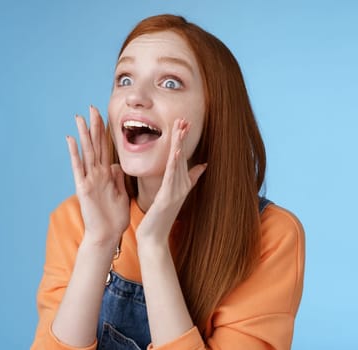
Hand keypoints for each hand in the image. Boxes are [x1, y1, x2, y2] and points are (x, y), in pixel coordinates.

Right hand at [66, 106, 129, 245]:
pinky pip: (79, 168)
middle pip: (96, 145)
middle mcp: (96, 174)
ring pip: (87, 153)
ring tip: (79, 117)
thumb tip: (117, 164)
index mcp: (107, 174)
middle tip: (92, 107)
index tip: (106, 116)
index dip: (106, 132)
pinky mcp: (84, 187)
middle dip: (95, 127)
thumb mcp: (120, 193)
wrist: (107, 235)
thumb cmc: (114, 216)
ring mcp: (89, 179)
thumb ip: (118, 178)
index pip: (107, 148)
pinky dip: (75, 154)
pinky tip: (71, 140)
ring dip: (83, 134)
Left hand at [136, 119, 206, 245]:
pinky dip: (174, 163)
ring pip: (177, 163)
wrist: (155, 237)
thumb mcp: (175, 195)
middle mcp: (181, 185)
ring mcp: (176, 191)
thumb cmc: (161, 218)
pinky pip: (171, 176)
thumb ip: (189, 179)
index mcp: (180, 183)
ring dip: (180, 144)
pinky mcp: (168, 197)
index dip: (184, 140)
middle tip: (184, 119)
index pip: (182, 157)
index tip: (185, 124)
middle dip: (183, 137)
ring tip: (181, 128)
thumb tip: (203, 165)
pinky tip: (176, 150)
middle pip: (181, 156)